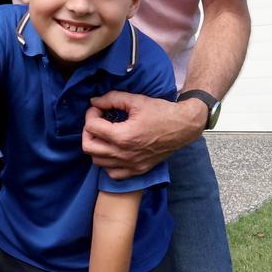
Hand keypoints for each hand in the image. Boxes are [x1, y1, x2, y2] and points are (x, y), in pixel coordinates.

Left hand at [83, 91, 206, 178]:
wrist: (183, 127)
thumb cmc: (161, 112)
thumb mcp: (136, 100)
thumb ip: (111, 99)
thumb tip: (94, 101)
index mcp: (123, 136)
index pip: (92, 127)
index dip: (91, 113)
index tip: (98, 108)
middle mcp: (125, 154)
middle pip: (89, 147)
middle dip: (88, 131)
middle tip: (97, 121)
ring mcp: (131, 165)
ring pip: (98, 161)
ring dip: (96, 146)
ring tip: (105, 134)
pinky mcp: (138, 170)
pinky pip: (112, 173)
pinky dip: (108, 162)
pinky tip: (113, 150)